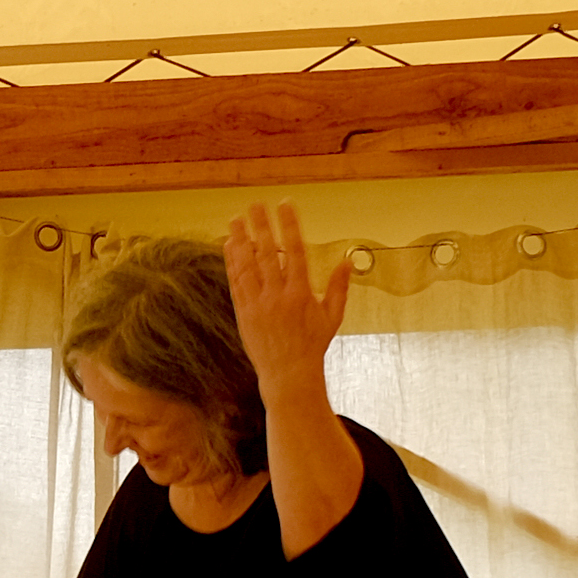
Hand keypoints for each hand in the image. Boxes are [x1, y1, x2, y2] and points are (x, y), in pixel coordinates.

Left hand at [220, 201, 351, 389]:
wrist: (289, 374)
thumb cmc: (313, 345)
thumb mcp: (333, 316)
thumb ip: (339, 287)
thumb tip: (347, 261)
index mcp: (300, 293)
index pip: (294, 250)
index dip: (289, 225)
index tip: (285, 205)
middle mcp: (277, 295)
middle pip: (267, 252)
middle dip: (261, 225)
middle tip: (255, 204)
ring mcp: (258, 304)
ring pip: (247, 265)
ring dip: (240, 239)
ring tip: (236, 219)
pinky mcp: (244, 313)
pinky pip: (236, 282)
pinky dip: (233, 263)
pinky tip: (230, 246)